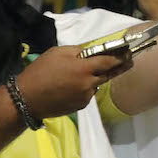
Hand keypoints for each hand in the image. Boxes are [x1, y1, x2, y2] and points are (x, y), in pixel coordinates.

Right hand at [15, 46, 130, 119]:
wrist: (26, 98)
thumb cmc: (40, 71)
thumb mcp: (57, 52)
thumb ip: (78, 50)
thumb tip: (92, 50)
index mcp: (83, 68)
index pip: (109, 61)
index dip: (121, 56)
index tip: (130, 52)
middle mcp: (88, 84)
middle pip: (108, 74)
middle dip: (118, 67)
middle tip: (128, 61)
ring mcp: (85, 97)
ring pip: (96, 85)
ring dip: (94, 79)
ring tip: (78, 76)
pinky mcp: (80, 106)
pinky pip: (87, 94)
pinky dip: (84, 89)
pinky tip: (70, 88)